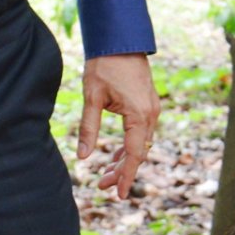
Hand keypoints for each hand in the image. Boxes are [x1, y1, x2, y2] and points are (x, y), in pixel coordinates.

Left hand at [77, 53, 159, 198]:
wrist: (120, 40)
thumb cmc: (104, 65)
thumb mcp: (91, 97)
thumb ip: (88, 127)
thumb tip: (83, 156)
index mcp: (139, 115)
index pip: (135, 154)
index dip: (126, 176)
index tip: (118, 194)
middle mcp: (151, 115)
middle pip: (138, 152)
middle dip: (121, 171)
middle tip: (102, 186)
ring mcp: (152, 110)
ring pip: (140, 144)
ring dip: (125, 160)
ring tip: (105, 175)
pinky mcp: (148, 105)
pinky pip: (140, 133)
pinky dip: (129, 146)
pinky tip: (116, 156)